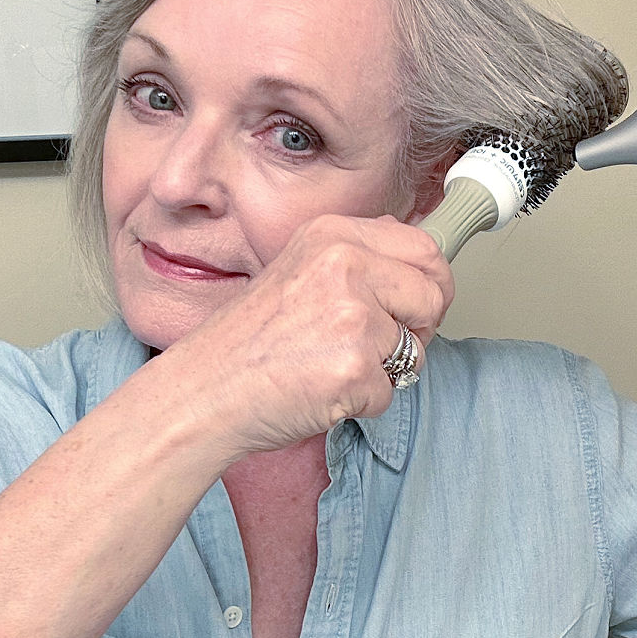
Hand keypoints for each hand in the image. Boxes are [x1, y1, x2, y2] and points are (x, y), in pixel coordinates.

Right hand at [164, 214, 453, 456]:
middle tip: (377, 345)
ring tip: (331, 365)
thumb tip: (414, 254)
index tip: (417, 304)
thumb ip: (356, 258)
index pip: (424, 248)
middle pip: (433, 294)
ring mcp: (352, 317)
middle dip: (418, 328)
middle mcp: (345, 266)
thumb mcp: (299, 270)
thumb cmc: (246, 342)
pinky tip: (321, 390)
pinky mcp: (355, 368)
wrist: (203, 391)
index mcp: (333, 235)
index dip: (430, 283)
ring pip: (415, 349)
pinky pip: (390, 392)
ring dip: (384, 370)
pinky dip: (362, 401)